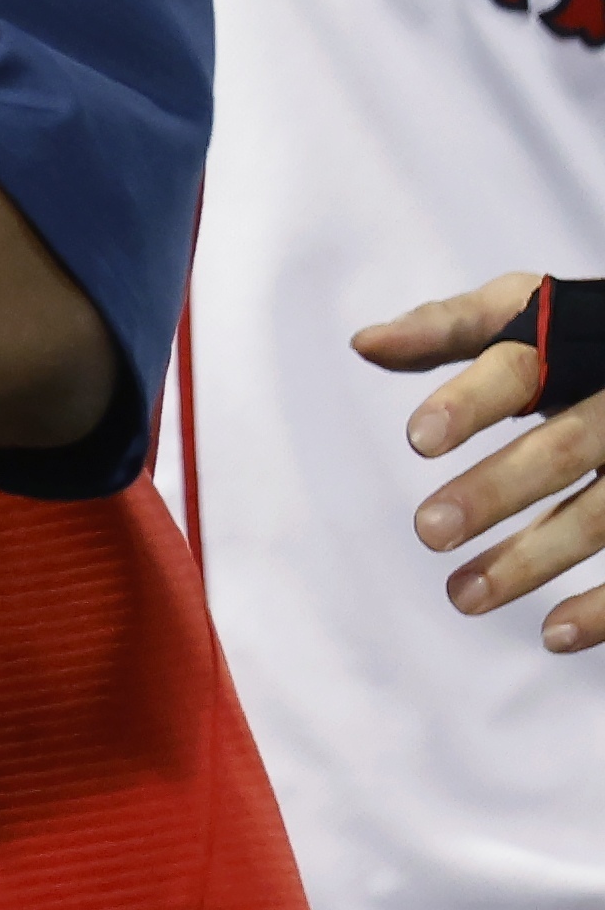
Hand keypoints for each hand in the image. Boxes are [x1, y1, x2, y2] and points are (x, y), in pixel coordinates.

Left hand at [359, 271, 604, 651]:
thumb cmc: (582, 338)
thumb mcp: (524, 312)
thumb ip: (447, 327)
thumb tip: (364, 342)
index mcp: (574, 348)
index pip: (518, 369)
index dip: (469, 402)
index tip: (417, 439)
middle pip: (560, 450)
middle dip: (494, 492)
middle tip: (426, 530)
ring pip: (602, 516)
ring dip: (533, 560)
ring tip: (463, 596)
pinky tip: (554, 634)